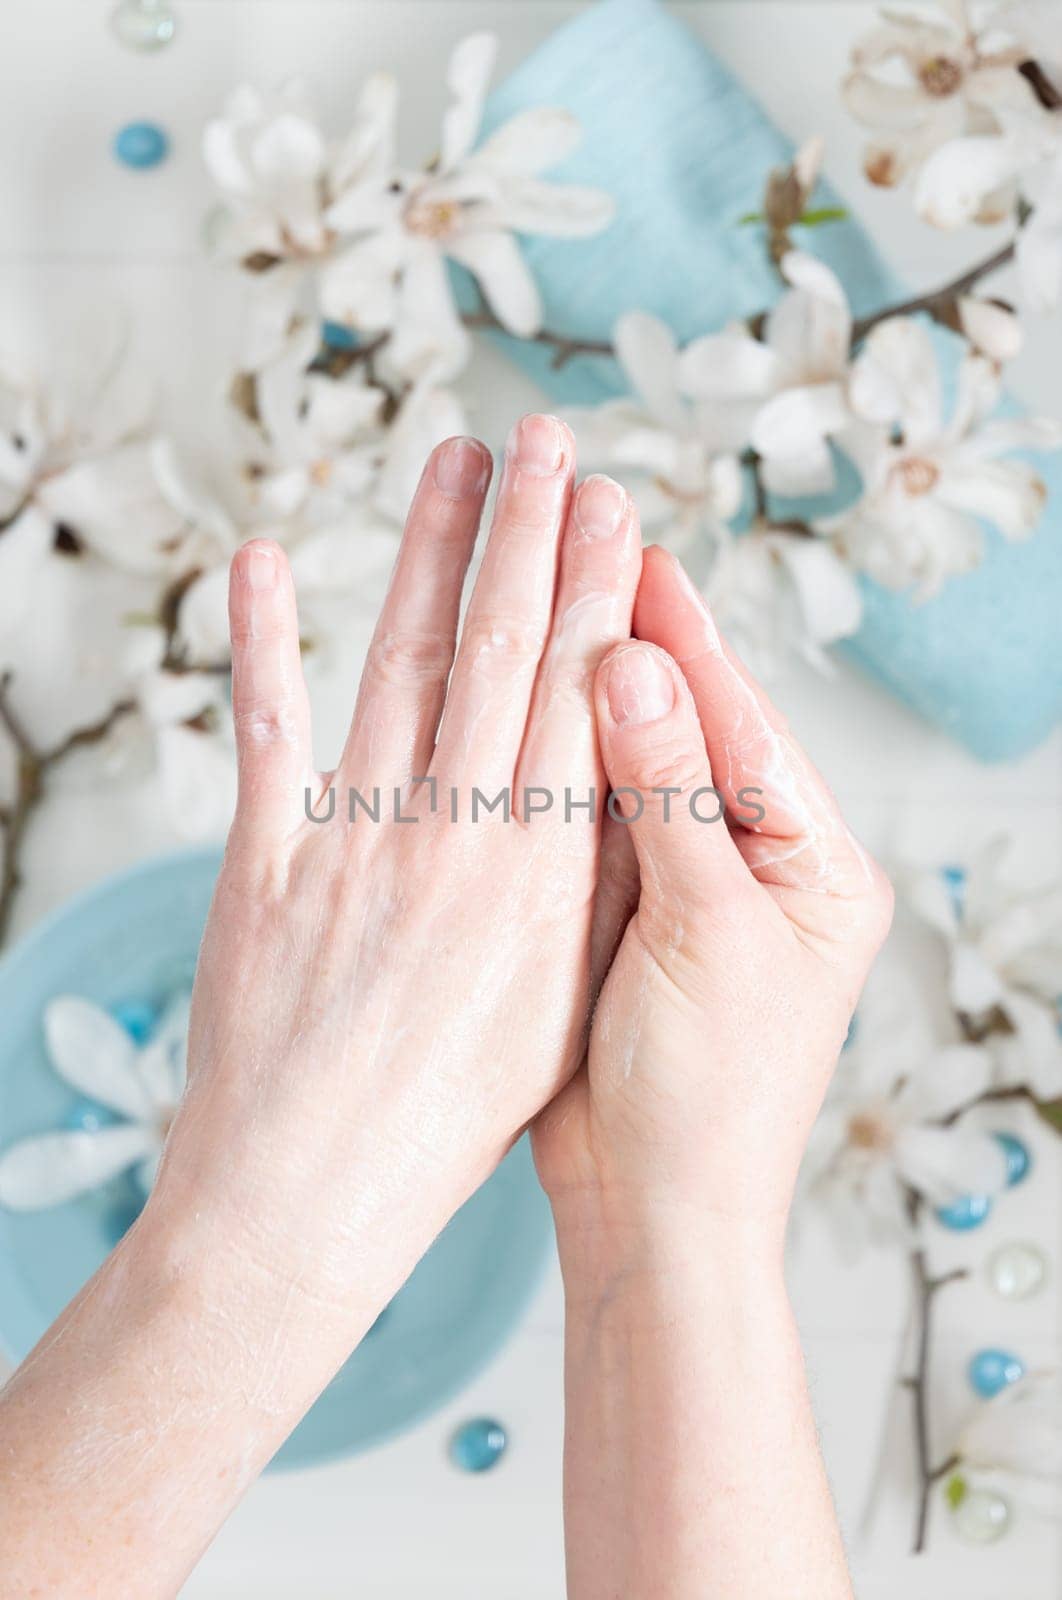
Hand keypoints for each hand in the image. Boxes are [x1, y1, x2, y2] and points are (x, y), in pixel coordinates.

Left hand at [156, 415, 641, 1322]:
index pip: (580, 701)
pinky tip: (263, 559)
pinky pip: (268, 732)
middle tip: (549, 441)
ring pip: (402, 666)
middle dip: (532, 535)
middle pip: (501, 655)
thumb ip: (589, 893)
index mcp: (540, 879)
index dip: (598, 591)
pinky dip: (262, 641)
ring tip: (454, 461)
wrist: (309, 1199)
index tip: (616, 508)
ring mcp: (354, 845)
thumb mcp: (559, 1008)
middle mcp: (456, 842)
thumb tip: (619, 783)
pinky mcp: (261, 864)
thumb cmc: (449, 1117)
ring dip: (428, 554)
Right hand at [534, 544, 893, 1243]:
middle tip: (586, 543)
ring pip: (640, 765)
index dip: (688, 642)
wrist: (653, 1213)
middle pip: (698, 729)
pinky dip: (562, 764)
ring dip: (595, 692)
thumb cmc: (710, 1099)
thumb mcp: (707, 935)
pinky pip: (595, 819)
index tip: (634, 556)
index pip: (751, 726)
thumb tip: (634, 668)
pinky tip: (523, 704)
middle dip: (642, 645)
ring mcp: (692, 886)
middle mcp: (762, 863)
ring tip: (549, 601)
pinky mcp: (627, 913)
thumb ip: (674, 799)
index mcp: (819, 866)